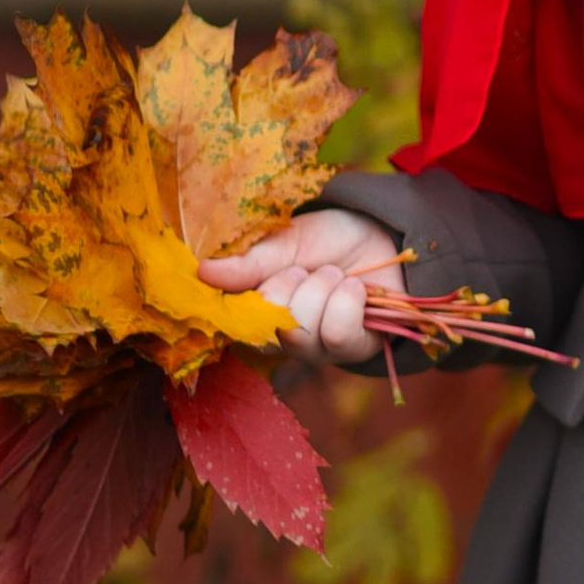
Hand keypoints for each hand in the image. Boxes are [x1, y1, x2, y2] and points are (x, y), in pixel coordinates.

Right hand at [200, 207, 406, 365]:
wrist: (381, 233)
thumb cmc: (328, 238)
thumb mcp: (286, 241)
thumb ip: (250, 262)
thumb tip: (202, 271)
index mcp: (257, 309)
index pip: (235, 322)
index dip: (254, 295)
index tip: (280, 266)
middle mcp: (282, 337)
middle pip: (269, 330)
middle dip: (291, 287)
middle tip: (309, 268)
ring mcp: (316, 348)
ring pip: (301, 334)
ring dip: (321, 291)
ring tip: (335, 275)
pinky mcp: (352, 351)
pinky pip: (337, 334)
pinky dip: (347, 301)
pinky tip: (356, 287)